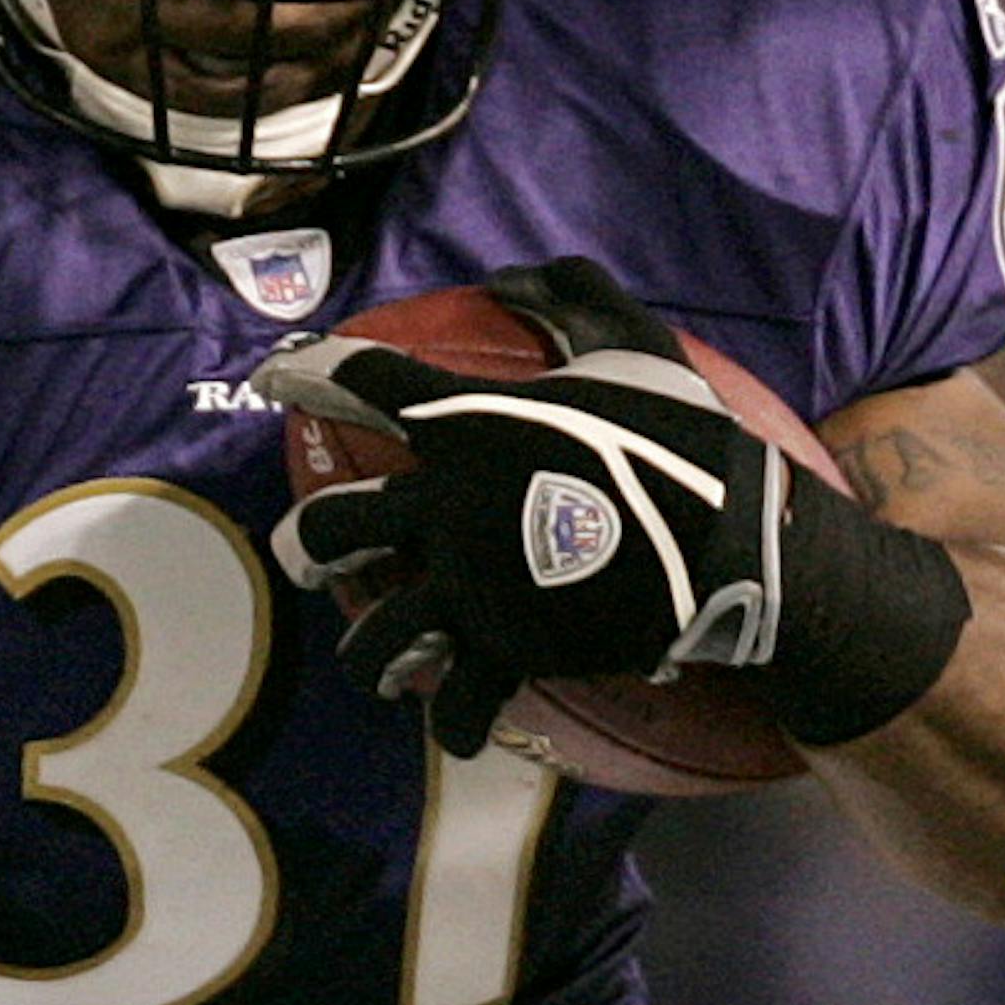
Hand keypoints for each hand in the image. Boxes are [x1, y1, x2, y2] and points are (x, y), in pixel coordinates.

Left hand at [261, 265, 786, 758]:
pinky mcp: (507, 650)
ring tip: (375, 669)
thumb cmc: (683, 433)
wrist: (729, 537)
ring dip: (368, 656)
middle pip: (336, 525)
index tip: (274, 377)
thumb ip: (570, 298)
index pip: (363, 383)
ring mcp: (470, 584)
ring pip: (376, 632)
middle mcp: (447, 506)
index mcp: (466, 423)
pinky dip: (455, 724)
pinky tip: (455, 730)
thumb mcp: (631, 342)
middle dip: (309, 546)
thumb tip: (513, 274)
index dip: (308, 373)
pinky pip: (458, 703)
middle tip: (308, 557)